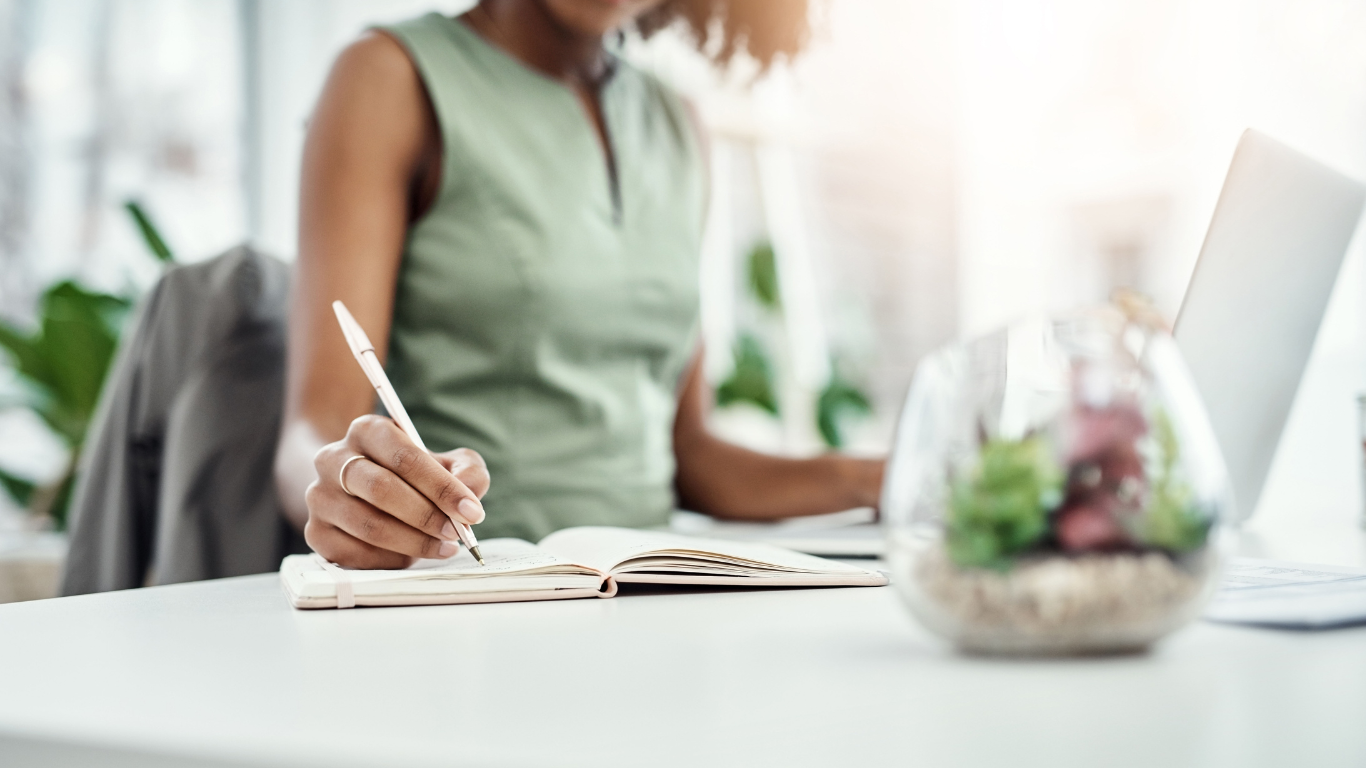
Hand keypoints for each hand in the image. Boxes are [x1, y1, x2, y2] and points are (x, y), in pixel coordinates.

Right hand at [305, 414, 489, 568]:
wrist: (357, 488)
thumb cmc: (410, 474)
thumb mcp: (444, 462)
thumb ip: (466, 471)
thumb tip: (470, 497)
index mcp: (367, 430)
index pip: (405, 457)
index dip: (442, 487)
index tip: (471, 511)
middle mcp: (333, 458)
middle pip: (382, 489)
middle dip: (426, 516)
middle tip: (456, 533)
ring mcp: (319, 497)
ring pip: (369, 525)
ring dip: (413, 542)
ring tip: (442, 546)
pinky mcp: (315, 532)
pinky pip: (355, 554)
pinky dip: (391, 560)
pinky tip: (411, 556)